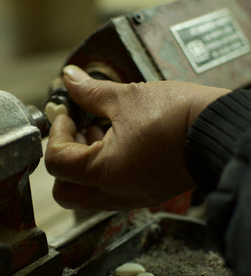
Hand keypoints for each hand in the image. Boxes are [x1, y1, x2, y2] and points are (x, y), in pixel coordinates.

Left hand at [45, 65, 229, 209]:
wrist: (220, 130)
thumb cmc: (178, 116)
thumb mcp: (127, 98)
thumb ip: (91, 92)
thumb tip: (70, 78)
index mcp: (105, 172)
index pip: (57, 163)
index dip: (56, 133)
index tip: (67, 114)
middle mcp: (116, 193)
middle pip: (65, 192)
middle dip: (64, 160)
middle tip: (76, 131)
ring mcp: (132, 197)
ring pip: (88, 193)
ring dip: (84, 164)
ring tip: (99, 131)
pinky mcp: (146, 193)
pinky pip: (111, 190)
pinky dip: (104, 169)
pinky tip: (118, 141)